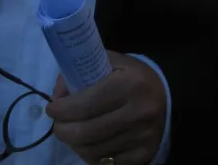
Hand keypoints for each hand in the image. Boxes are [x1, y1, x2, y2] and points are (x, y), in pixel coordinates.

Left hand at [48, 52, 166, 164]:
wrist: (165, 97)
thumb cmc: (131, 77)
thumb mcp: (110, 62)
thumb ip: (81, 72)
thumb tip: (58, 95)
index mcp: (131, 84)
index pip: (85, 104)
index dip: (61, 109)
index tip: (52, 108)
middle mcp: (139, 112)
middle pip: (85, 132)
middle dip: (62, 130)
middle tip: (58, 124)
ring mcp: (142, 137)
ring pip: (92, 151)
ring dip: (74, 144)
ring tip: (72, 133)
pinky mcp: (143, 155)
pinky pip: (105, 162)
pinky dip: (90, 155)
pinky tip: (89, 143)